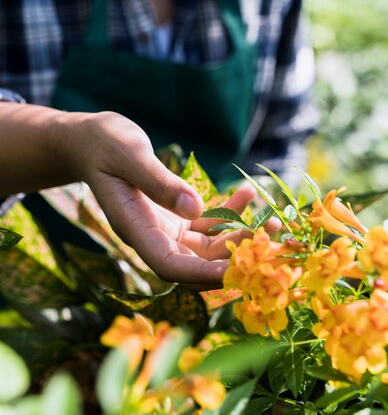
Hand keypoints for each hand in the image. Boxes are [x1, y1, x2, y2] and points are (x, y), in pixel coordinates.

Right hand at [66, 112, 279, 289]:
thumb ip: (159, 182)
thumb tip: (194, 208)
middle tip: (270, 243)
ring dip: (238, 239)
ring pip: (206, 249)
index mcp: (135, 229)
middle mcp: (151, 237)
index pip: (170, 266)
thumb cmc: (103, 143)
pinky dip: (228, 215)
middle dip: (232, 260)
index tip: (238, 271)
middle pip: (194, 265)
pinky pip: (206, 225)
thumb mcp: (130, 155)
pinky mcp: (174, 217)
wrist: (89, 141)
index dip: (202, 274)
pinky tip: (246, 195)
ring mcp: (164, 230)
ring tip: (271, 221)